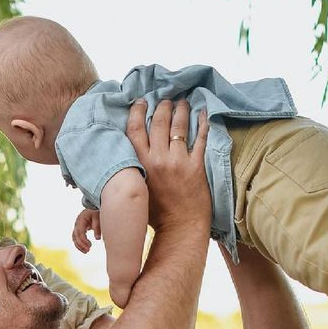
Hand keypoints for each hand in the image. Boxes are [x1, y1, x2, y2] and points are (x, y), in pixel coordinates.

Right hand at [72, 207, 101, 252]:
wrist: (93, 207)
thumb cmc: (96, 212)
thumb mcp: (97, 217)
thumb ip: (97, 227)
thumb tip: (97, 238)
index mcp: (81, 220)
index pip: (80, 232)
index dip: (84, 240)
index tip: (90, 246)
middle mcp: (77, 223)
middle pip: (75, 236)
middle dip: (81, 244)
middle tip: (88, 250)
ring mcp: (76, 227)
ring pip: (74, 238)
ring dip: (79, 246)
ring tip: (86, 251)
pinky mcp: (78, 230)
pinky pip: (76, 238)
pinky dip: (79, 244)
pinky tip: (85, 249)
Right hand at [125, 98, 209, 231]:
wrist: (180, 228)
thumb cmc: (155, 214)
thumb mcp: (136, 190)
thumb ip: (132, 170)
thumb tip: (124, 154)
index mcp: (141, 165)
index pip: (135, 130)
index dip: (137, 112)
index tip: (141, 102)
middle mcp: (159, 160)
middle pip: (158, 123)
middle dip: (162, 107)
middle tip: (164, 100)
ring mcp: (179, 162)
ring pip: (178, 127)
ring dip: (180, 110)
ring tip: (181, 102)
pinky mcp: (197, 167)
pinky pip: (201, 139)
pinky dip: (202, 123)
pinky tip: (202, 112)